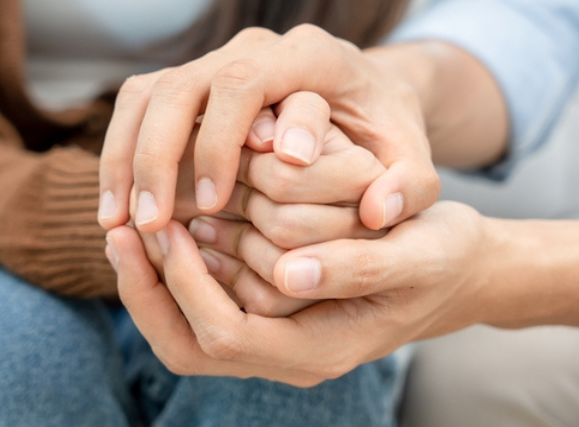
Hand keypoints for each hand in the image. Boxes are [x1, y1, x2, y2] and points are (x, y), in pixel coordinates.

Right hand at [99, 25, 439, 233]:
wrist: (362, 98)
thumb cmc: (382, 130)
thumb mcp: (411, 155)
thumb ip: (410, 183)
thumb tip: (376, 211)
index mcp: (308, 55)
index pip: (247, 82)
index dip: (222, 140)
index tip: (217, 203)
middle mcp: (254, 51)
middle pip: (183, 86)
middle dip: (159, 156)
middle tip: (152, 223)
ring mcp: (214, 65)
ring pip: (147, 96)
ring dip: (126, 159)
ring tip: (118, 224)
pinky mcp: (188, 88)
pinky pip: (137, 111)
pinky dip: (119, 158)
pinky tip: (115, 211)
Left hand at [109, 202, 488, 384]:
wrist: (457, 271)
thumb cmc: (442, 260)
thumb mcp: (418, 257)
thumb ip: (359, 268)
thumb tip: (289, 274)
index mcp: (318, 350)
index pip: (225, 336)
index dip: (186, 287)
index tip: (167, 231)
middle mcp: (286, 355)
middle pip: (188, 343)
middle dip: (148, 289)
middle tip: (121, 231)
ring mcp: (273, 336)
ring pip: (186, 327)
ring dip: (154, 279)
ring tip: (129, 226)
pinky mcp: (266, 312)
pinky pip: (205, 300)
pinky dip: (179, 269)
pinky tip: (169, 224)